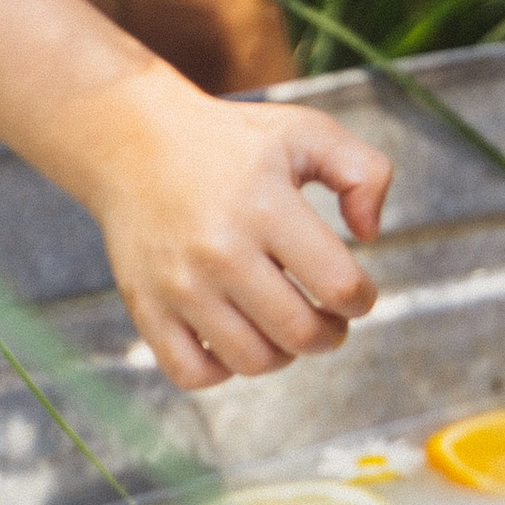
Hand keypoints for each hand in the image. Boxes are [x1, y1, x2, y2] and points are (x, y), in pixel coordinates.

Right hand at [79, 81, 392, 388]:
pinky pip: (192, 373)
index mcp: (267, 206)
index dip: (361, 298)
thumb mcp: (306, 132)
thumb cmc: (231, 141)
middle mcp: (221, 250)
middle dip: (330, 335)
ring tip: (287, 326)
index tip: (356, 292)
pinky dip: (223, 370)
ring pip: (252, 360)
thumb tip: (371, 234)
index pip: (338, 285)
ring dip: (284, 354)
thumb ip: (364, 171)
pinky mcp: (146, 307)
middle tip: (330, 319)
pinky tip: (236, 338)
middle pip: (299, 333)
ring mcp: (179, 284)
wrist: (132, 142)